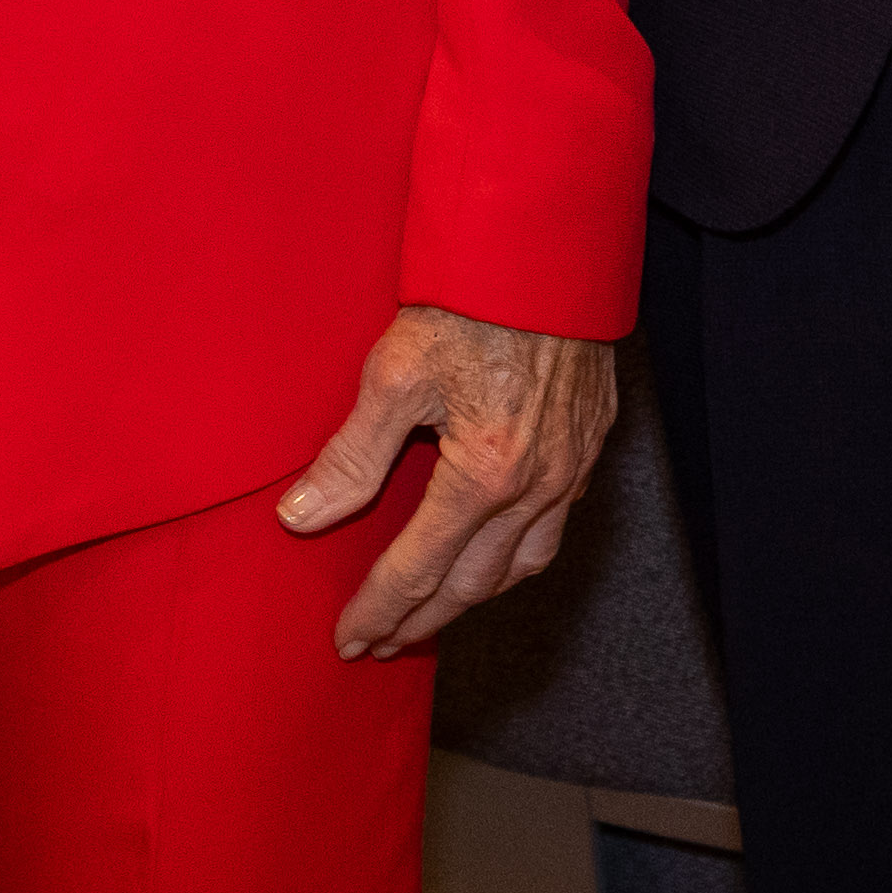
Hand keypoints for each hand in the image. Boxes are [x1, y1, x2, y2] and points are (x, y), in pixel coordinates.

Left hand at [282, 303, 615, 657]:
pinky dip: (517, 556)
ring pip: (523, 565)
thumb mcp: (394, 372)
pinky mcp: (591, 443)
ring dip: (473, 598)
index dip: (378, 610)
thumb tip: (300, 517)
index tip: (349, 640)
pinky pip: (556, 527)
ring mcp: (571, 467)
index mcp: (482, 473)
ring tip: (433, 610)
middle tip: (382, 642)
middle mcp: (536, 484)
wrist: (549, 249)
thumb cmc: (471, 300)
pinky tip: (495, 551)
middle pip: (472, 584)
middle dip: (422, 620)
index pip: (418, 570)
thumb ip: (350, 456)